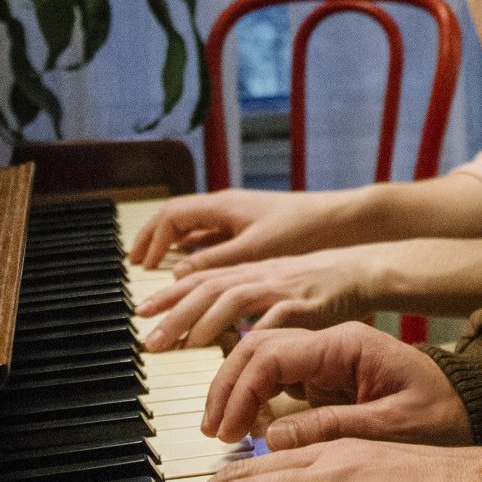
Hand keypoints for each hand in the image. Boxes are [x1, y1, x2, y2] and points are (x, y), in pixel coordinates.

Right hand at [127, 188, 351, 272]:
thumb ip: (214, 261)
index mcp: (224, 206)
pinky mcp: (254, 231)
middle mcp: (228, 208)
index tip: (142, 266)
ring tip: (160, 273)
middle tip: (136, 263)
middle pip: (177, 219)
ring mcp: (240, 218)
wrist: (345, 222)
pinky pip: (214, 239)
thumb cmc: (304, 231)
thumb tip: (175, 274)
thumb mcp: (256, 250)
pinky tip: (197, 275)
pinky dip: (197, 254)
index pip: (172, 215)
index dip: (152, 239)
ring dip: (174, 249)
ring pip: (195, 230)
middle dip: (154, 241)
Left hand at [137, 247, 380, 351]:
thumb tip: (209, 332)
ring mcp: (284, 289)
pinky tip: (243, 347)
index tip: (141, 312)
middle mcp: (261, 275)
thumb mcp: (273, 285)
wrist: (362, 269)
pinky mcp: (309, 305)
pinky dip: (260, 330)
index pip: (202, 277)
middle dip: (177, 314)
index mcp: (250, 270)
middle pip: (211, 289)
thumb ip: (242, 305)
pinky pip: (279, 317)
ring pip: (237, 298)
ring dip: (208, 322)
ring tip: (186, 345)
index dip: (170, 294)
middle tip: (150, 342)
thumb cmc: (316, 285)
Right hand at [204, 324, 472, 448]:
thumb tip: (269, 438)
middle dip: (228, 387)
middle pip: (257, 348)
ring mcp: (326, 359)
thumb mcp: (392, 427)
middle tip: (214, 431)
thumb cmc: (444, 414)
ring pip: (262, 360)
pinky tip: (247, 429)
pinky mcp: (326, 378)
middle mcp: (331, 344)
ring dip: (236, 391)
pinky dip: (255, 401)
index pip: (273, 353)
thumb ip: (332, 429)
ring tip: (222, 432)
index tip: (228, 431)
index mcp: (347, 344)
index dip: (242, 391)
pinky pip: (278, 380)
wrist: (474, 407)